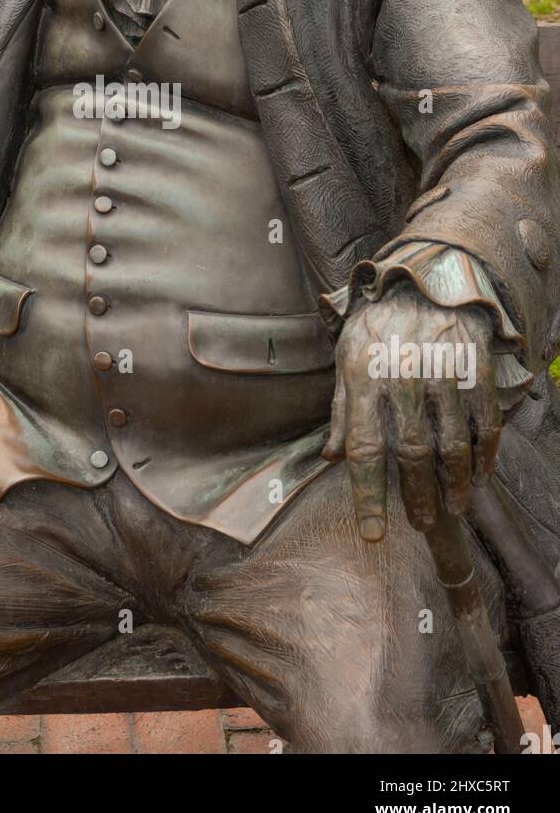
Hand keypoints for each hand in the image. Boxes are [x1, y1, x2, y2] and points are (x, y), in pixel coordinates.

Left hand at [322, 282, 500, 540]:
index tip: (373, 533)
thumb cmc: (379, 325)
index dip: (369, 496)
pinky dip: (484, 457)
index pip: (365, 449)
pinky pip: (483, 425)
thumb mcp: (347, 358)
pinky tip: (478, 477)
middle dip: (417, 497)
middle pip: (412, 453)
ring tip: (452, 508)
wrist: (426, 279)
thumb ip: (342, 410)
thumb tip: (330, 458)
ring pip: (453, 446)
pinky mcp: (475, 372)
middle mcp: (403, 379)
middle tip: (418, 523)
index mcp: (364, 378)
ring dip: (455, 485)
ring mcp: (443, 375)